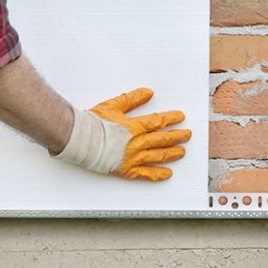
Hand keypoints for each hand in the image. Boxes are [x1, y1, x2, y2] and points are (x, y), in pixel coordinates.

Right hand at [53, 88, 191, 180]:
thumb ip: (132, 99)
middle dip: (177, 136)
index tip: (180, 117)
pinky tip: (167, 174)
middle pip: (162, 139)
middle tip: (187, 135)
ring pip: (158, 156)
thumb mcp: (113, 105)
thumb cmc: (93, 123)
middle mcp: (137, 143)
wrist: (80, 140)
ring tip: (182, 152)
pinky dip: (158, 174)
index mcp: (134, 127)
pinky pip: (146, 174)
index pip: (158, 122)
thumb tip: (148, 93)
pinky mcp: (126, 170)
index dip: (171, 119)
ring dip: (172, 153)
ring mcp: (133, 158)